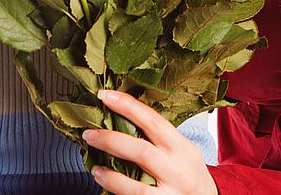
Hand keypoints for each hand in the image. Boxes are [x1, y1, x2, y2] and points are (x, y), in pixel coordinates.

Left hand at [83, 90, 217, 193]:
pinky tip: (106, 186)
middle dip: (111, 140)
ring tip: (95, 168)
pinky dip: (117, 192)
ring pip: (136, 185)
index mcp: (182, 147)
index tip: (106, 95)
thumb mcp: (184, 150)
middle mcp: (178, 169)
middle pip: (141, 151)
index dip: (128, 106)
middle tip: (89, 134)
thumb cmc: (191, 174)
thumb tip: (125, 118)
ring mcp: (171, 193)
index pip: (153, 120)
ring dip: (110, 175)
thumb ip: (162, 138)